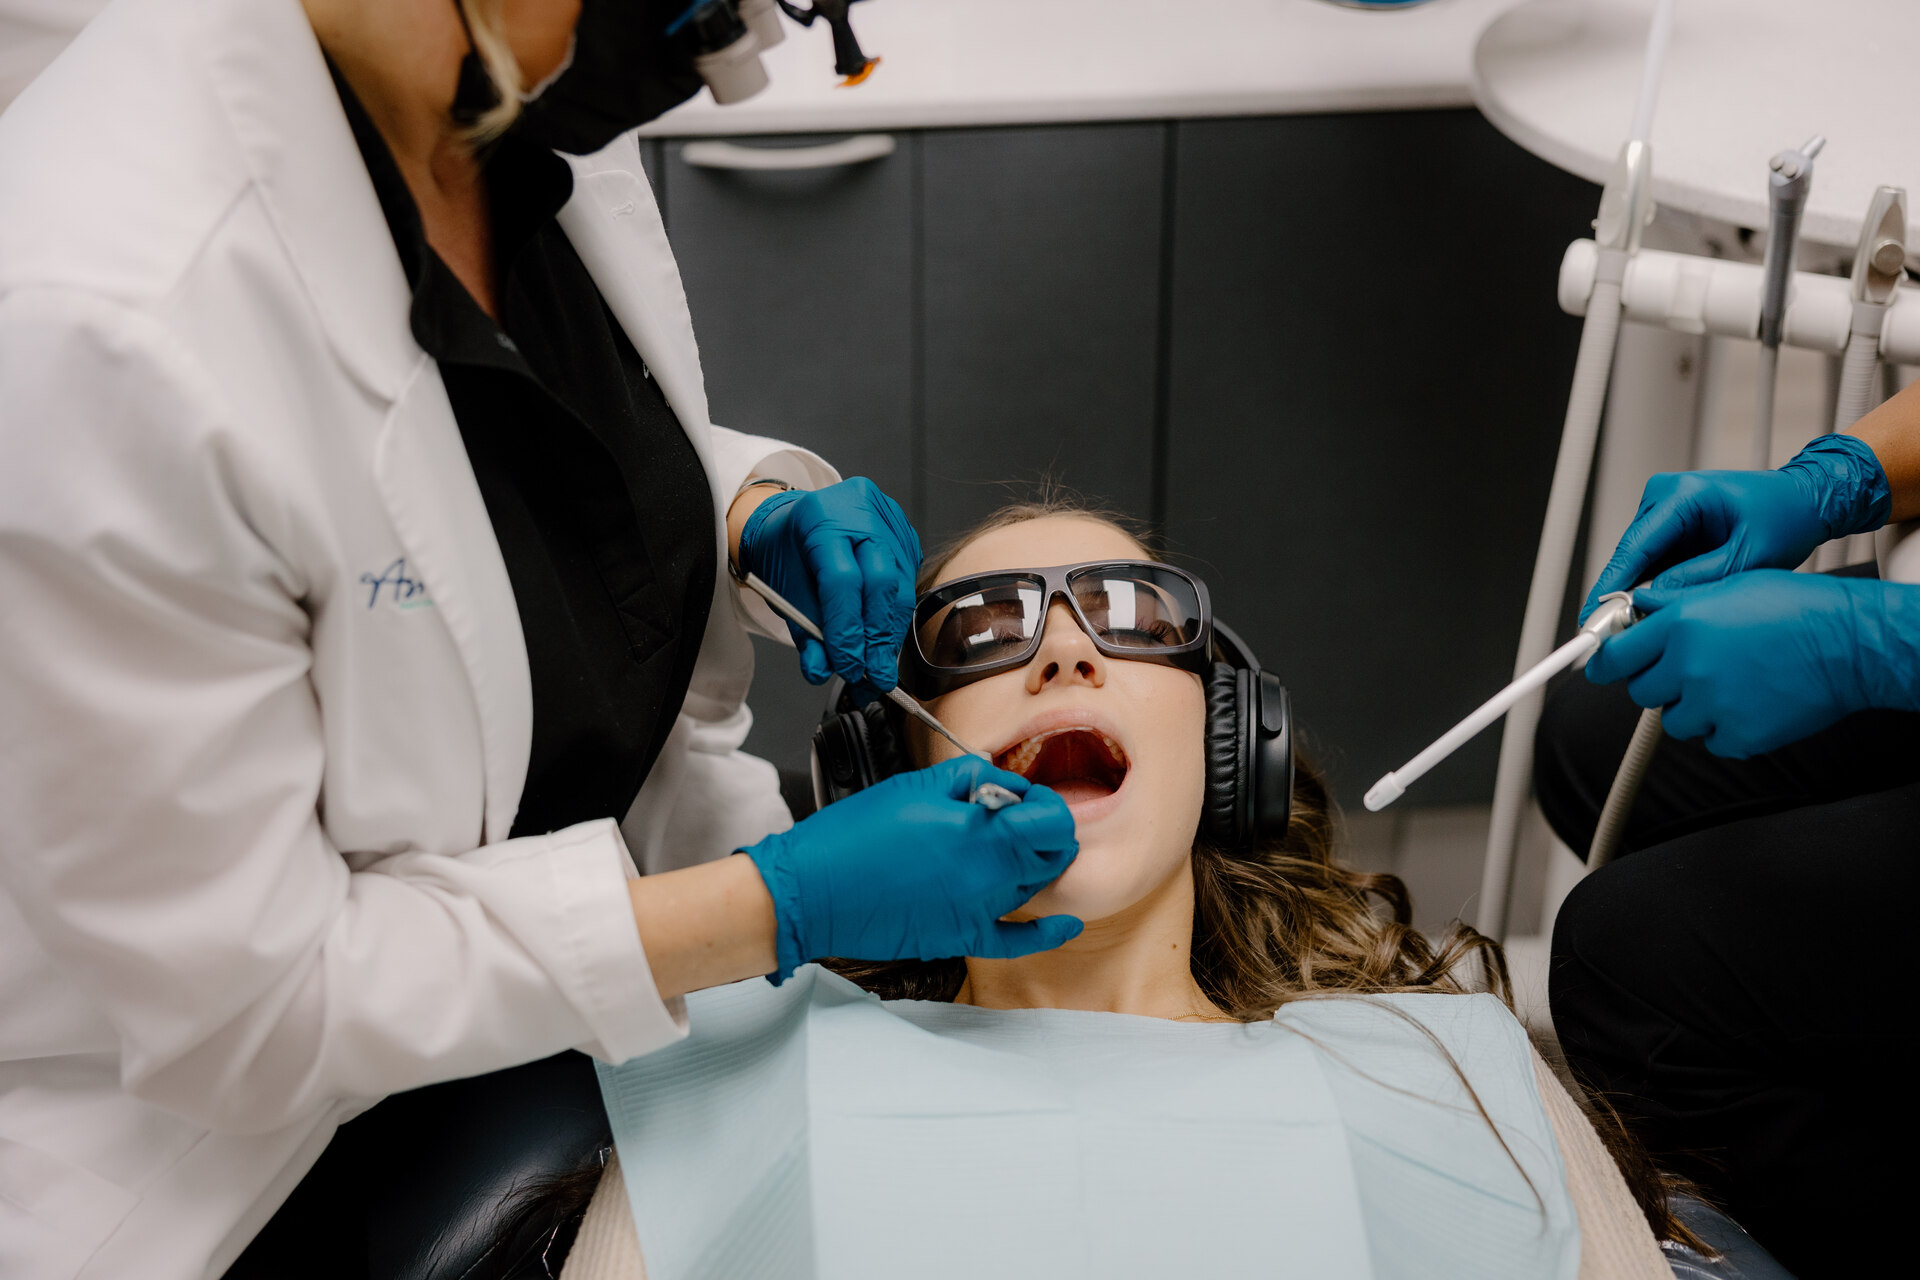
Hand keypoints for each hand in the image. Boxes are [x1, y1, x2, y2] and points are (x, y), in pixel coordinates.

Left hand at [737, 477, 920, 688]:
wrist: (796, 522)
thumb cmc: (788, 552)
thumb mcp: (783, 591)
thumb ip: (804, 632)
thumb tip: (821, 670)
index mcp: (820, 517)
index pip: (842, 580)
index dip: (847, 629)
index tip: (849, 666)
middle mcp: (860, 511)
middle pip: (881, 581)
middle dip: (878, 637)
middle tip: (874, 676)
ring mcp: (888, 519)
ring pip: (901, 584)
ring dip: (891, 632)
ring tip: (880, 666)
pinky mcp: (906, 534)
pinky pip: (909, 580)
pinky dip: (896, 615)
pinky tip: (884, 636)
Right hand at [743, 756, 1081, 979]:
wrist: (812, 891)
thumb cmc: (854, 836)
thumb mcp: (915, 785)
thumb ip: (970, 778)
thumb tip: (1002, 785)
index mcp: (982, 834)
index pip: (1053, 820)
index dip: (1046, 803)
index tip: (1025, 798)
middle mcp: (990, 878)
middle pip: (1054, 855)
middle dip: (1045, 832)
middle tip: (1019, 818)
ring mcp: (979, 912)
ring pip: (1035, 887)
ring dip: (1033, 866)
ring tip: (1005, 849)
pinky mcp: (962, 937)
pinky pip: (1018, 940)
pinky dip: (1047, 932)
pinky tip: (1064, 923)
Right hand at [1582, 434, 1889, 619]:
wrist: (1806, 501)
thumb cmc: (1785, 516)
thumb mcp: (1748, 555)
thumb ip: (1699, 579)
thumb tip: (1652, 603)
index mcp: (1682, 494)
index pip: (1634, 546)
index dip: (1611, 586)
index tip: (1593, 617)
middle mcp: (1664, 498)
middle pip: (1630, 556)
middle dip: (1621, 596)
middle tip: (1610, 636)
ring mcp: (1664, 512)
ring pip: (1639, 563)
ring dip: (1638, 594)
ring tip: (1634, 630)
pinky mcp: (1671, 529)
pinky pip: (1654, 563)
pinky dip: (1653, 588)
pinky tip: (1652, 613)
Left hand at [1584, 570, 1919, 756]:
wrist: (1852, 644)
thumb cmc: (1800, 609)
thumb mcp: (1729, 586)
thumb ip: (1675, 602)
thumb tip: (1638, 607)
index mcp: (1681, 625)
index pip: (1613, 657)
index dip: (1606, 664)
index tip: (1603, 668)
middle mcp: (1689, 666)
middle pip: (1641, 691)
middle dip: (1658, 681)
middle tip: (1691, 669)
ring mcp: (1713, 704)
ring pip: (1674, 720)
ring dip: (1692, 707)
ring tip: (1729, 683)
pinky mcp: (1739, 735)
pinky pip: (1712, 741)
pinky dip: (1725, 729)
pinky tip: (1750, 703)